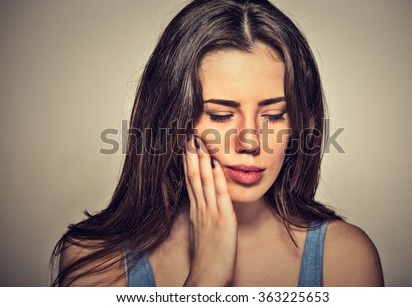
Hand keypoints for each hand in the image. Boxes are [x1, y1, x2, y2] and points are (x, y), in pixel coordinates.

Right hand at [182, 136, 236, 285]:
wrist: (207, 277)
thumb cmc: (207, 257)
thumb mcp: (201, 232)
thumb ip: (201, 215)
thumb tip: (200, 202)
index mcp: (196, 210)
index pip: (191, 180)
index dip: (189, 161)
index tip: (188, 145)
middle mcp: (200, 208)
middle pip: (194, 176)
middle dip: (192, 155)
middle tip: (190, 134)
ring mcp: (210, 213)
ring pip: (204, 182)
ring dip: (202, 160)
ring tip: (200, 141)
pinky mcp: (223, 220)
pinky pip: (220, 195)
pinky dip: (217, 178)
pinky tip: (216, 164)